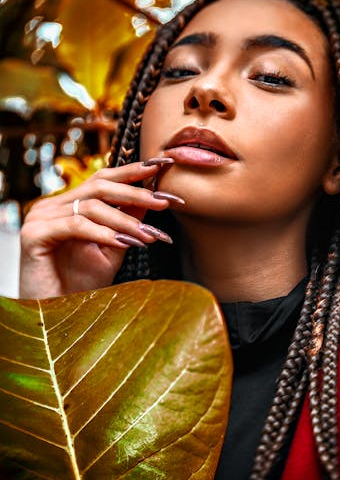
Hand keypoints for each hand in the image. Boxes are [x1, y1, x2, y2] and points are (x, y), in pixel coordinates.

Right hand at [19, 158, 181, 298]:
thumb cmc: (81, 284)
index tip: (164, 165)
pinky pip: (76, 226)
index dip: (134, 171)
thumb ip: (127, 222)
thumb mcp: (113, 248)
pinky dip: (104, 233)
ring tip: (149, 235)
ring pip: (91, 207)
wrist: (54, 314)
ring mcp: (42, 217)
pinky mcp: (34, 234)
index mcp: (70, 204)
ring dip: (125, 221)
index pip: (104, 179)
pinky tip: (124, 243)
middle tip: (165, 200)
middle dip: (136, 192)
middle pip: (100, 186)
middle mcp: (54, 205)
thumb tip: (153, 196)